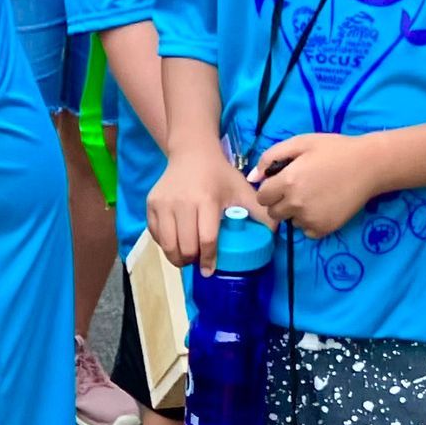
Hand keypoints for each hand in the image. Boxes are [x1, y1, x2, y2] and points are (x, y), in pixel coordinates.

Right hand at [149, 144, 269, 273]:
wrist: (192, 154)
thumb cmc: (219, 175)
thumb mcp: (242, 189)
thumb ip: (259, 211)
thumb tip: (274, 234)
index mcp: (206, 200)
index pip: (206, 239)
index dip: (208, 259)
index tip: (210, 270)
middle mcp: (181, 203)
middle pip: (185, 246)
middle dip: (192, 260)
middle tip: (198, 263)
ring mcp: (162, 204)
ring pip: (167, 244)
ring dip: (176, 257)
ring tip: (185, 258)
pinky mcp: (150, 205)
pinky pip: (155, 235)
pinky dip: (165, 245)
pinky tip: (176, 243)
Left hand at [251, 133, 380, 239]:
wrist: (371, 165)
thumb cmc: (335, 150)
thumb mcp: (301, 143)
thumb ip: (270, 157)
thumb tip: (251, 177)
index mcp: (287, 182)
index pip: (262, 197)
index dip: (270, 190)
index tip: (283, 183)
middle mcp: (295, 203)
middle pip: (273, 212)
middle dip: (280, 202)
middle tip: (299, 189)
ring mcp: (309, 218)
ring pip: (290, 222)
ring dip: (296, 212)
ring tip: (315, 195)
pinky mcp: (323, 228)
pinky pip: (306, 230)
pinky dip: (311, 221)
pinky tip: (323, 206)